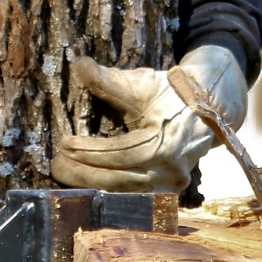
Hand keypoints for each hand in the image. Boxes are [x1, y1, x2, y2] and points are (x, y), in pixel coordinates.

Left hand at [49, 44, 247, 193]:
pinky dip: (109, 192)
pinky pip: (134, 197)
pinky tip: (86, 185)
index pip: (123, 152)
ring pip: (126, 193)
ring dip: (93, 185)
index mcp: (168, 141)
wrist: (205, 109)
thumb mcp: (141, 83)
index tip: (64, 143)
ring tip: (65, 173)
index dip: (90, 150)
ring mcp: (173, 185)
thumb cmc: (170, 94)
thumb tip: (78, 64)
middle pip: (121, 179)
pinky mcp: (168, 192)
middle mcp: (173, 169)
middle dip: (84, 173)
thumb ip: (108, 79)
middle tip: (56, 163)